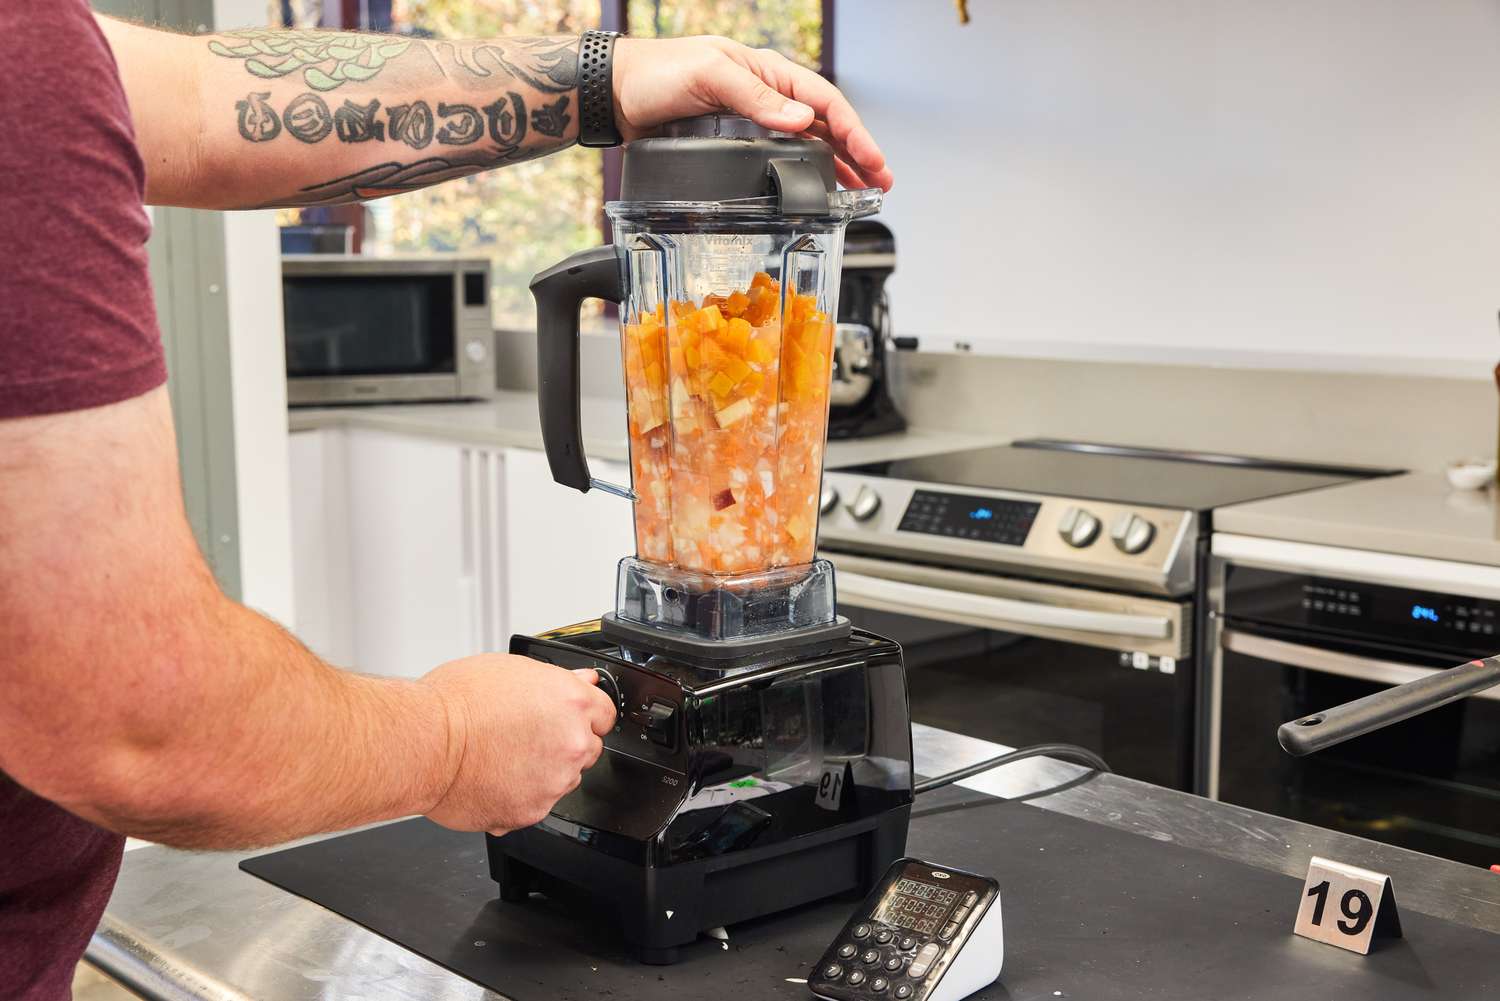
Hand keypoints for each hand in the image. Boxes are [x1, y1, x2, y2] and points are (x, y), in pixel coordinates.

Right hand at [419, 655, 615, 833]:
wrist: (425, 744)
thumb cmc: (456, 703)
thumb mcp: (511, 670)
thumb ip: (557, 680)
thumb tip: (581, 680)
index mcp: (572, 702)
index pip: (605, 713)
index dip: (585, 715)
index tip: (572, 719)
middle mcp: (571, 742)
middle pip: (587, 748)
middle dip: (564, 744)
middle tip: (527, 737)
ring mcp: (554, 780)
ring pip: (563, 779)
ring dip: (544, 773)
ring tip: (504, 757)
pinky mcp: (533, 811)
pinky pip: (536, 804)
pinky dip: (520, 797)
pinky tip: (495, 778)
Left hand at [611, 36, 892, 191]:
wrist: (618, 93)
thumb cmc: (658, 73)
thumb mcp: (710, 75)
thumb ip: (756, 98)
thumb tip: (801, 120)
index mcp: (768, 73)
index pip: (824, 102)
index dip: (853, 133)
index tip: (872, 160)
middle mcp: (767, 97)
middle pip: (825, 125)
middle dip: (857, 154)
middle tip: (881, 183)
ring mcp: (754, 121)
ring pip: (809, 143)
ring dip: (837, 166)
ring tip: (861, 191)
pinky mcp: (736, 144)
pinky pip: (781, 158)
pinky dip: (804, 173)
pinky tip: (815, 189)